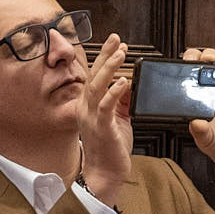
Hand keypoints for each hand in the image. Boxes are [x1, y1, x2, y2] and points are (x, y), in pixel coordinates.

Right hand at [75, 32, 133, 204]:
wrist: (104, 174)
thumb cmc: (111, 148)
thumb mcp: (118, 119)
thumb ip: (121, 102)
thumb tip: (129, 84)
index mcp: (88, 106)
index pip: (95, 76)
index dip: (105, 58)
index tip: (117, 44)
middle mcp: (86, 109)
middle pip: (94, 76)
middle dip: (105, 55)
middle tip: (117, 39)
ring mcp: (91, 118)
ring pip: (97, 87)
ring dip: (109, 69)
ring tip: (121, 54)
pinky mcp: (101, 128)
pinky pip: (105, 107)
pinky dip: (114, 92)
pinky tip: (123, 82)